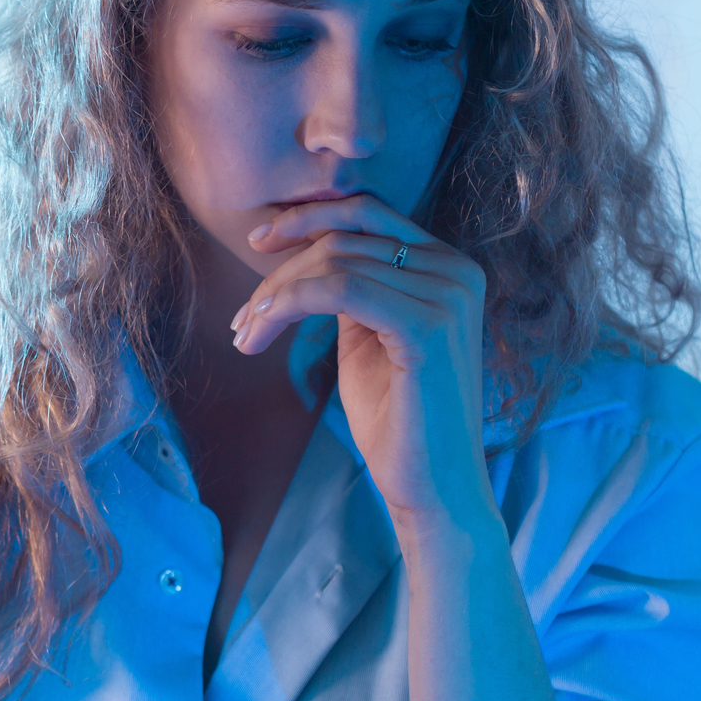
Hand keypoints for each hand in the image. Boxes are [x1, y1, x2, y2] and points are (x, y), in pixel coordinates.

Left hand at [228, 193, 488, 522]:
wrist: (433, 487)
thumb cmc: (399, 420)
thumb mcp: (370, 336)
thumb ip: (354, 289)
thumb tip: (305, 254)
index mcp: (447, 266)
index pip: (368, 213)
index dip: (307, 217)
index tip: (259, 241)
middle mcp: (456, 270)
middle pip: (344, 237)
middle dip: (280, 269)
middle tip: (243, 315)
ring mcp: (447, 295)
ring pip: (333, 263)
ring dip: (273, 296)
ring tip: (245, 334)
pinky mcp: (427, 325)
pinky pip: (337, 289)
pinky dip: (288, 304)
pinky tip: (261, 332)